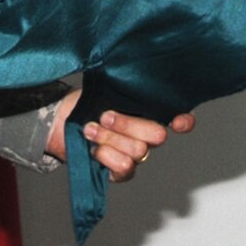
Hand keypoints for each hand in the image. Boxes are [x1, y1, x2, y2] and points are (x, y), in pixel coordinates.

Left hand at [45, 89, 195, 180]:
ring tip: (90, 130)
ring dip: (110, 139)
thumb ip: (122, 88)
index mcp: (149, 111)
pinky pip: (124, 167)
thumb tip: (130, 75)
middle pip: (157, 135)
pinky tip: (93, 148)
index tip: (176, 122)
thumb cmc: (86, 103)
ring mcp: (135, 153)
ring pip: (138, 151)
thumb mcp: (105, 89)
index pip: (179, 117)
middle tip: (105, 116)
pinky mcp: (121, 171)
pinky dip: (106, 156)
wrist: (61, 122)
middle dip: (128, 125)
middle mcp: (146, 134)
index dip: (183, 121)